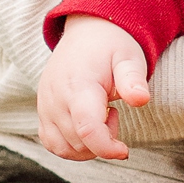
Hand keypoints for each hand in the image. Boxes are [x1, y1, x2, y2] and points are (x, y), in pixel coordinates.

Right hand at [35, 16, 148, 159]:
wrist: (88, 32)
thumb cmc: (112, 46)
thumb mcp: (129, 57)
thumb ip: (133, 80)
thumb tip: (141, 100)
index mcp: (79, 85)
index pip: (87, 129)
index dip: (107, 147)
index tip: (124, 150)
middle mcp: (57, 98)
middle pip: (78, 142)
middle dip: (103, 141)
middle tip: (114, 113)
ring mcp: (46, 105)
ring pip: (63, 148)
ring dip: (87, 146)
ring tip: (100, 117)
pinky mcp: (42, 110)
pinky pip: (51, 142)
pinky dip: (70, 146)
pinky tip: (87, 126)